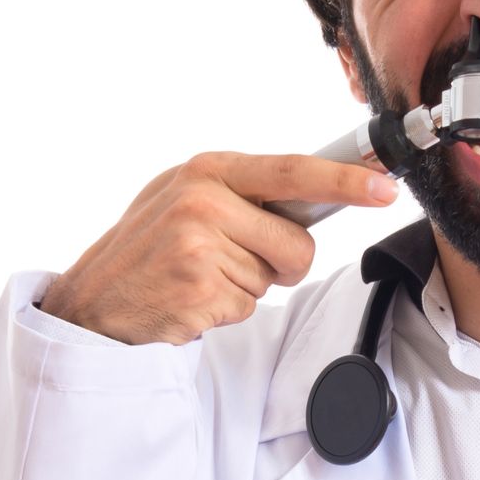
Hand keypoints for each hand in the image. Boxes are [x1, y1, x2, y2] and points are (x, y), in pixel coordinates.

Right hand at [37, 151, 399, 345]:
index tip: (385, 188)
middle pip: (298, 243)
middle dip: (281, 262)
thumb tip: (321, 193)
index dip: (345, 180)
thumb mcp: (185, 197)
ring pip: (275, 278)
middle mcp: (203, 201)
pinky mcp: (201, 291)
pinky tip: (192, 297)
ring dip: (247, 286)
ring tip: (201, 276)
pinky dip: (227, 309)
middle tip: (234, 259)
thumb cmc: (149, 247)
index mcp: (206, 170)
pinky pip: (250, 305)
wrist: (94, 299)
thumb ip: (243, 193)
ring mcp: (200, 247)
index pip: (292, 171)